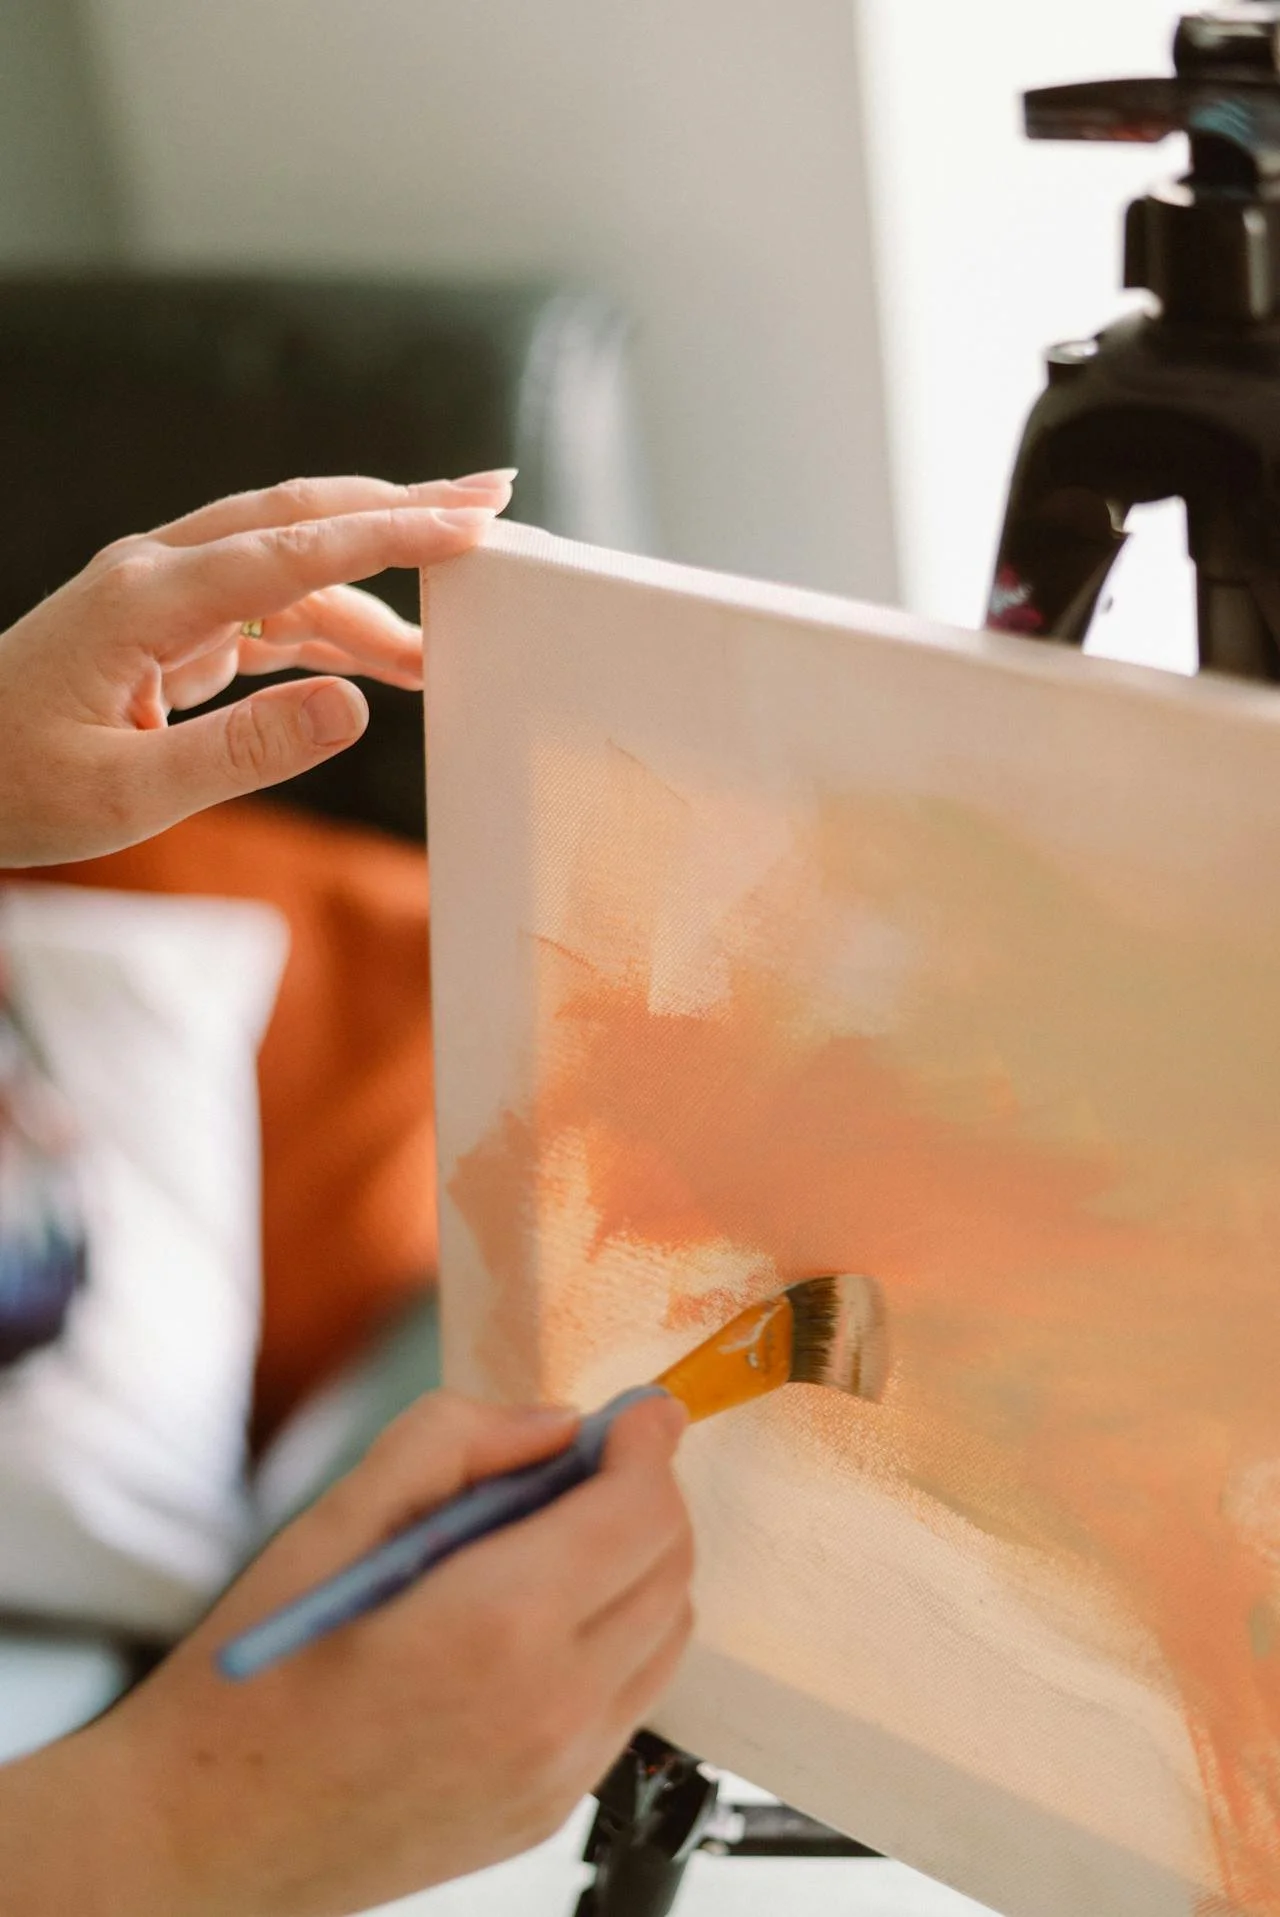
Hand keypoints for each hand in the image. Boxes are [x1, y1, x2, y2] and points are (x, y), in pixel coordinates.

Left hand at [0, 470, 513, 866]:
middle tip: (494, 502)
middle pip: (298, 517)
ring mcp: (160, 594)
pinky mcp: (164, 625)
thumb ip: (247, 752)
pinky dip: (329, 629)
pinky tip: (376, 661)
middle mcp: (156, 574)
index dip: (390, 534)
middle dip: (400, 506)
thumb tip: (357, 707)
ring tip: (448, 644)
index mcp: (144, 600)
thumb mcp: (129, 794)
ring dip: (371, 594)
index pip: (292, 550)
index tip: (472, 525)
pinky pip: (264, 610)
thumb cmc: (15, 786)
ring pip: (289, 566)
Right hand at [0, 1390, 692, 1916]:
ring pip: (667, 1637)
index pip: (640, 1510)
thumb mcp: (334, 1521)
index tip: (633, 1414)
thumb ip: (452, 1442)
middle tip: (590, 1461)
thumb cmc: (250, 1682)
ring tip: (560, 1537)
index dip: (647, 1443)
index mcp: (498, 1624)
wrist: (203, 1838)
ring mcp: (557, 1773)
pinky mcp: (548, 1811)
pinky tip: (540, 1617)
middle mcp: (550, 1708)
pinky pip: (628, 1700)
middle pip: (670, 1567)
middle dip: (646, 1494)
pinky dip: (616, 1638)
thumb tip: (551, 1425)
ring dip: (639, 1567)